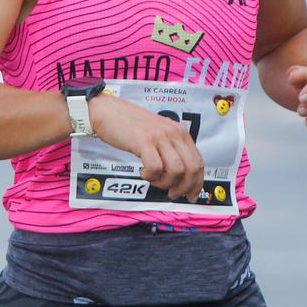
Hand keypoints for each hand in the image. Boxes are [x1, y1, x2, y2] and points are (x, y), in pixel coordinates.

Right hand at [89, 92, 204, 200]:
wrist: (108, 111)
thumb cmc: (131, 125)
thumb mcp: (159, 134)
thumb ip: (171, 150)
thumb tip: (181, 177)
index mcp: (180, 132)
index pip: (198, 162)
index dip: (196, 183)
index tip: (191, 195)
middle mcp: (174, 133)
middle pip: (191, 168)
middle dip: (183, 187)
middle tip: (171, 193)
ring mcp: (160, 136)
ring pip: (176, 171)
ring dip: (165, 183)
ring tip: (153, 179)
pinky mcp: (144, 141)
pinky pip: (156, 168)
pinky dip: (150, 176)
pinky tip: (143, 171)